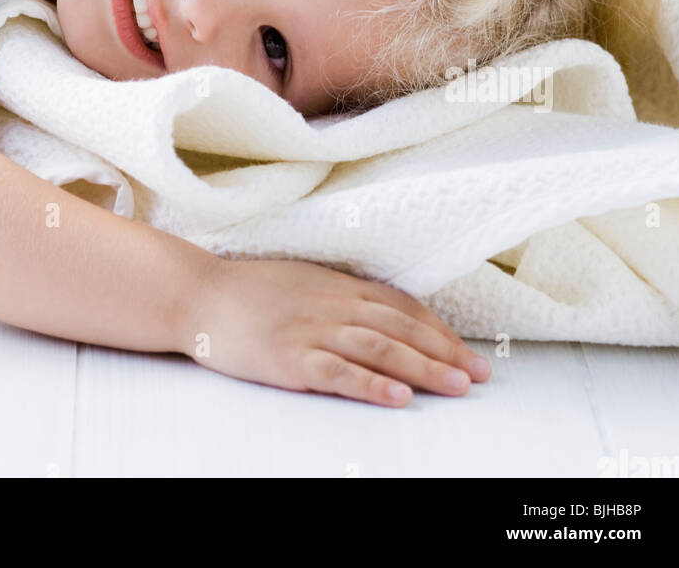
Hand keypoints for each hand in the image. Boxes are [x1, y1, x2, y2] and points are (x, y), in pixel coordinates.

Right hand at [188, 257, 490, 405]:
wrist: (199, 295)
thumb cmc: (249, 291)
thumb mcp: (304, 282)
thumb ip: (341, 296)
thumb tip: (384, 317)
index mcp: (337, 285)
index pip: (401, 306)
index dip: (438, 329)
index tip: (466, 350)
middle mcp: (332, 304)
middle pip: (400, 328)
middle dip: (445, 351)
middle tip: (479, 374)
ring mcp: (312, 330)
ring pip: (380, 348)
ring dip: (424, 367)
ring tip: (457, 386)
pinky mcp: (290, 358)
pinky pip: (339, 372)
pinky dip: (372, 384)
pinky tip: (399, 397)